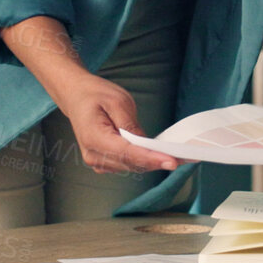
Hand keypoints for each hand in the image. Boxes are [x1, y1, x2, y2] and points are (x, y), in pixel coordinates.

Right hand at [50, 71, 182, 173]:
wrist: (76, 97)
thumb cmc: (96, 95)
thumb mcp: (117, 101)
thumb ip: (130, 124)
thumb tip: (146, 144)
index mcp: (94, 138)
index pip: (127, 153)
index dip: (151, 159)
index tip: (171, 161)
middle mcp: (94, 155)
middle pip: (131, 163)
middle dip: (158, 161)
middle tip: (186, 158)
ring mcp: (98, 161)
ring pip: (132, 166)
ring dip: (154, 163)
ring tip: (180, 157)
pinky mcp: (105, 162)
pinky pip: (128, 164)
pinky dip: (145, 161)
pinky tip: (161, 155)